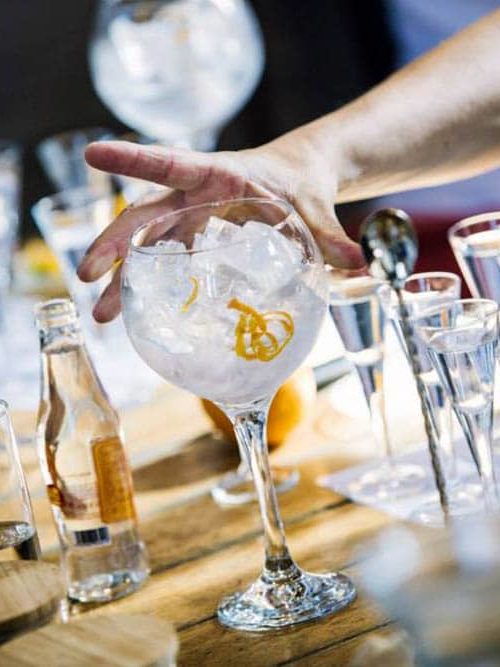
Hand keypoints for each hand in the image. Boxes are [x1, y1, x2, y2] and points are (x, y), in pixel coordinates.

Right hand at [78, 139, 363, 321]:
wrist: (299, 176)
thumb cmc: (301, 182)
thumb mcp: (315, 207)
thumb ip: (331, 237)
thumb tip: (361, 265)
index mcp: (220, 174)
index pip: (171, 163)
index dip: (133, 160)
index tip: (94, 155)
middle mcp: (196, 194)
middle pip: (146, 215)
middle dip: (114, 245)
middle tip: (88, 278)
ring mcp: (193, 215)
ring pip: (148, 243)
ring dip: (125, 277)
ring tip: (105, 314)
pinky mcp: (198, 235)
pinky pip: (167, 258)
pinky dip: (151, 282)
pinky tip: (138, 311)